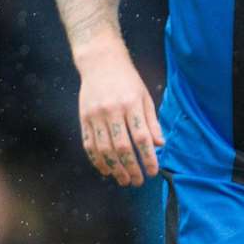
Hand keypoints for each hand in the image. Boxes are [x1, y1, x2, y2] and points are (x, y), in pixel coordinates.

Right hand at [76, 41, 163, 185]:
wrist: (100, 62)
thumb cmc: (127, 80)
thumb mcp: (144, 96)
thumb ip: (151, 121)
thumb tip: (159, 145)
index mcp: (131, 105)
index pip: (141, 138)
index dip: (148, 158)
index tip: (153, 171)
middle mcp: (112, 111)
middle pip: (122, 147)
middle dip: (131, 168)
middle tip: (138, 181)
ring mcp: (95, 115)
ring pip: (104, 149)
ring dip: (114, 168)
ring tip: (123, 180)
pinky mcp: (83, 117)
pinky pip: (88, 144)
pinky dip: (96, 160)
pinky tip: (105, 169)